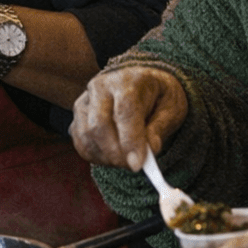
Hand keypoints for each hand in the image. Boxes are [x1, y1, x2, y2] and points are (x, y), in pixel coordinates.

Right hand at [69, 66, 187, 169]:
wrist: (140, 85)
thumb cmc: (158, 97)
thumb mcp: (171, 108)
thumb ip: (160, 128)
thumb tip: (150, 148)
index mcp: (127, 81)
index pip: (124, 111)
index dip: (130, 140)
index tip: (138, 164)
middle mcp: (100, 88)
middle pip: (99, 125)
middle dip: (116, 153)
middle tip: (134, 166)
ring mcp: (84, 102)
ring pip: (86, 137)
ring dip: (107, 157)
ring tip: (127, 159)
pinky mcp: (76, 118)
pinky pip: (81, 144)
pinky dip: (97, 157)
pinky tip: (114, 156)